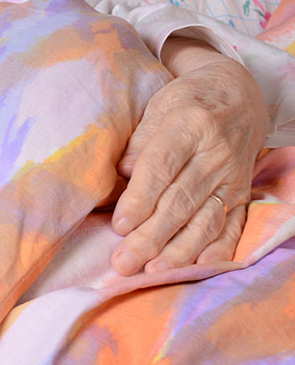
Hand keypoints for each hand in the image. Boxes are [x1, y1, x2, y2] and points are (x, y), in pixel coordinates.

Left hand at [111, 38, 267, 274]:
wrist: (238, 94)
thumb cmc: (186, 102)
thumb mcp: (158, 107)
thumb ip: (140, 142)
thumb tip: (122, 175)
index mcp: (190, 126)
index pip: (161, 168)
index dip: (139, 199)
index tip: (120, 226)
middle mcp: (216, 154)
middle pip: (180, 201)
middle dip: (151, 236)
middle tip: (124, 261)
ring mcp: (234, 177)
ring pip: (206, 219)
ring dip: (179, 250)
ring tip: (153, 270)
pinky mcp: (244, 193)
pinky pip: (234, 225)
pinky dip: (218, 248)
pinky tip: (199, 266)